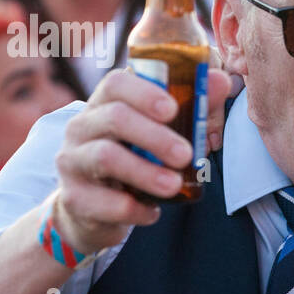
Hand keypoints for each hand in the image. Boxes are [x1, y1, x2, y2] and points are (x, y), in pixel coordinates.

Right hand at [53, 68, 230, 254]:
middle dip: (155, 136)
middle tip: (185, 154)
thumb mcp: (159, 133)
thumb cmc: (133, 159)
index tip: (172, 109)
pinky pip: (103, 202)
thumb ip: (191, 106)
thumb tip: (220, 81)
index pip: (116, 83)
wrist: (92, 209)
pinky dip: (133, 209)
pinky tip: (152, 212)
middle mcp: (82, 127)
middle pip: (114, 118)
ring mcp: (72, 162)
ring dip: (145, 172)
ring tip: (174, 185)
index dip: (145, 93)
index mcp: (104, 104)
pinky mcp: (74, 197)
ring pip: (105, 157)